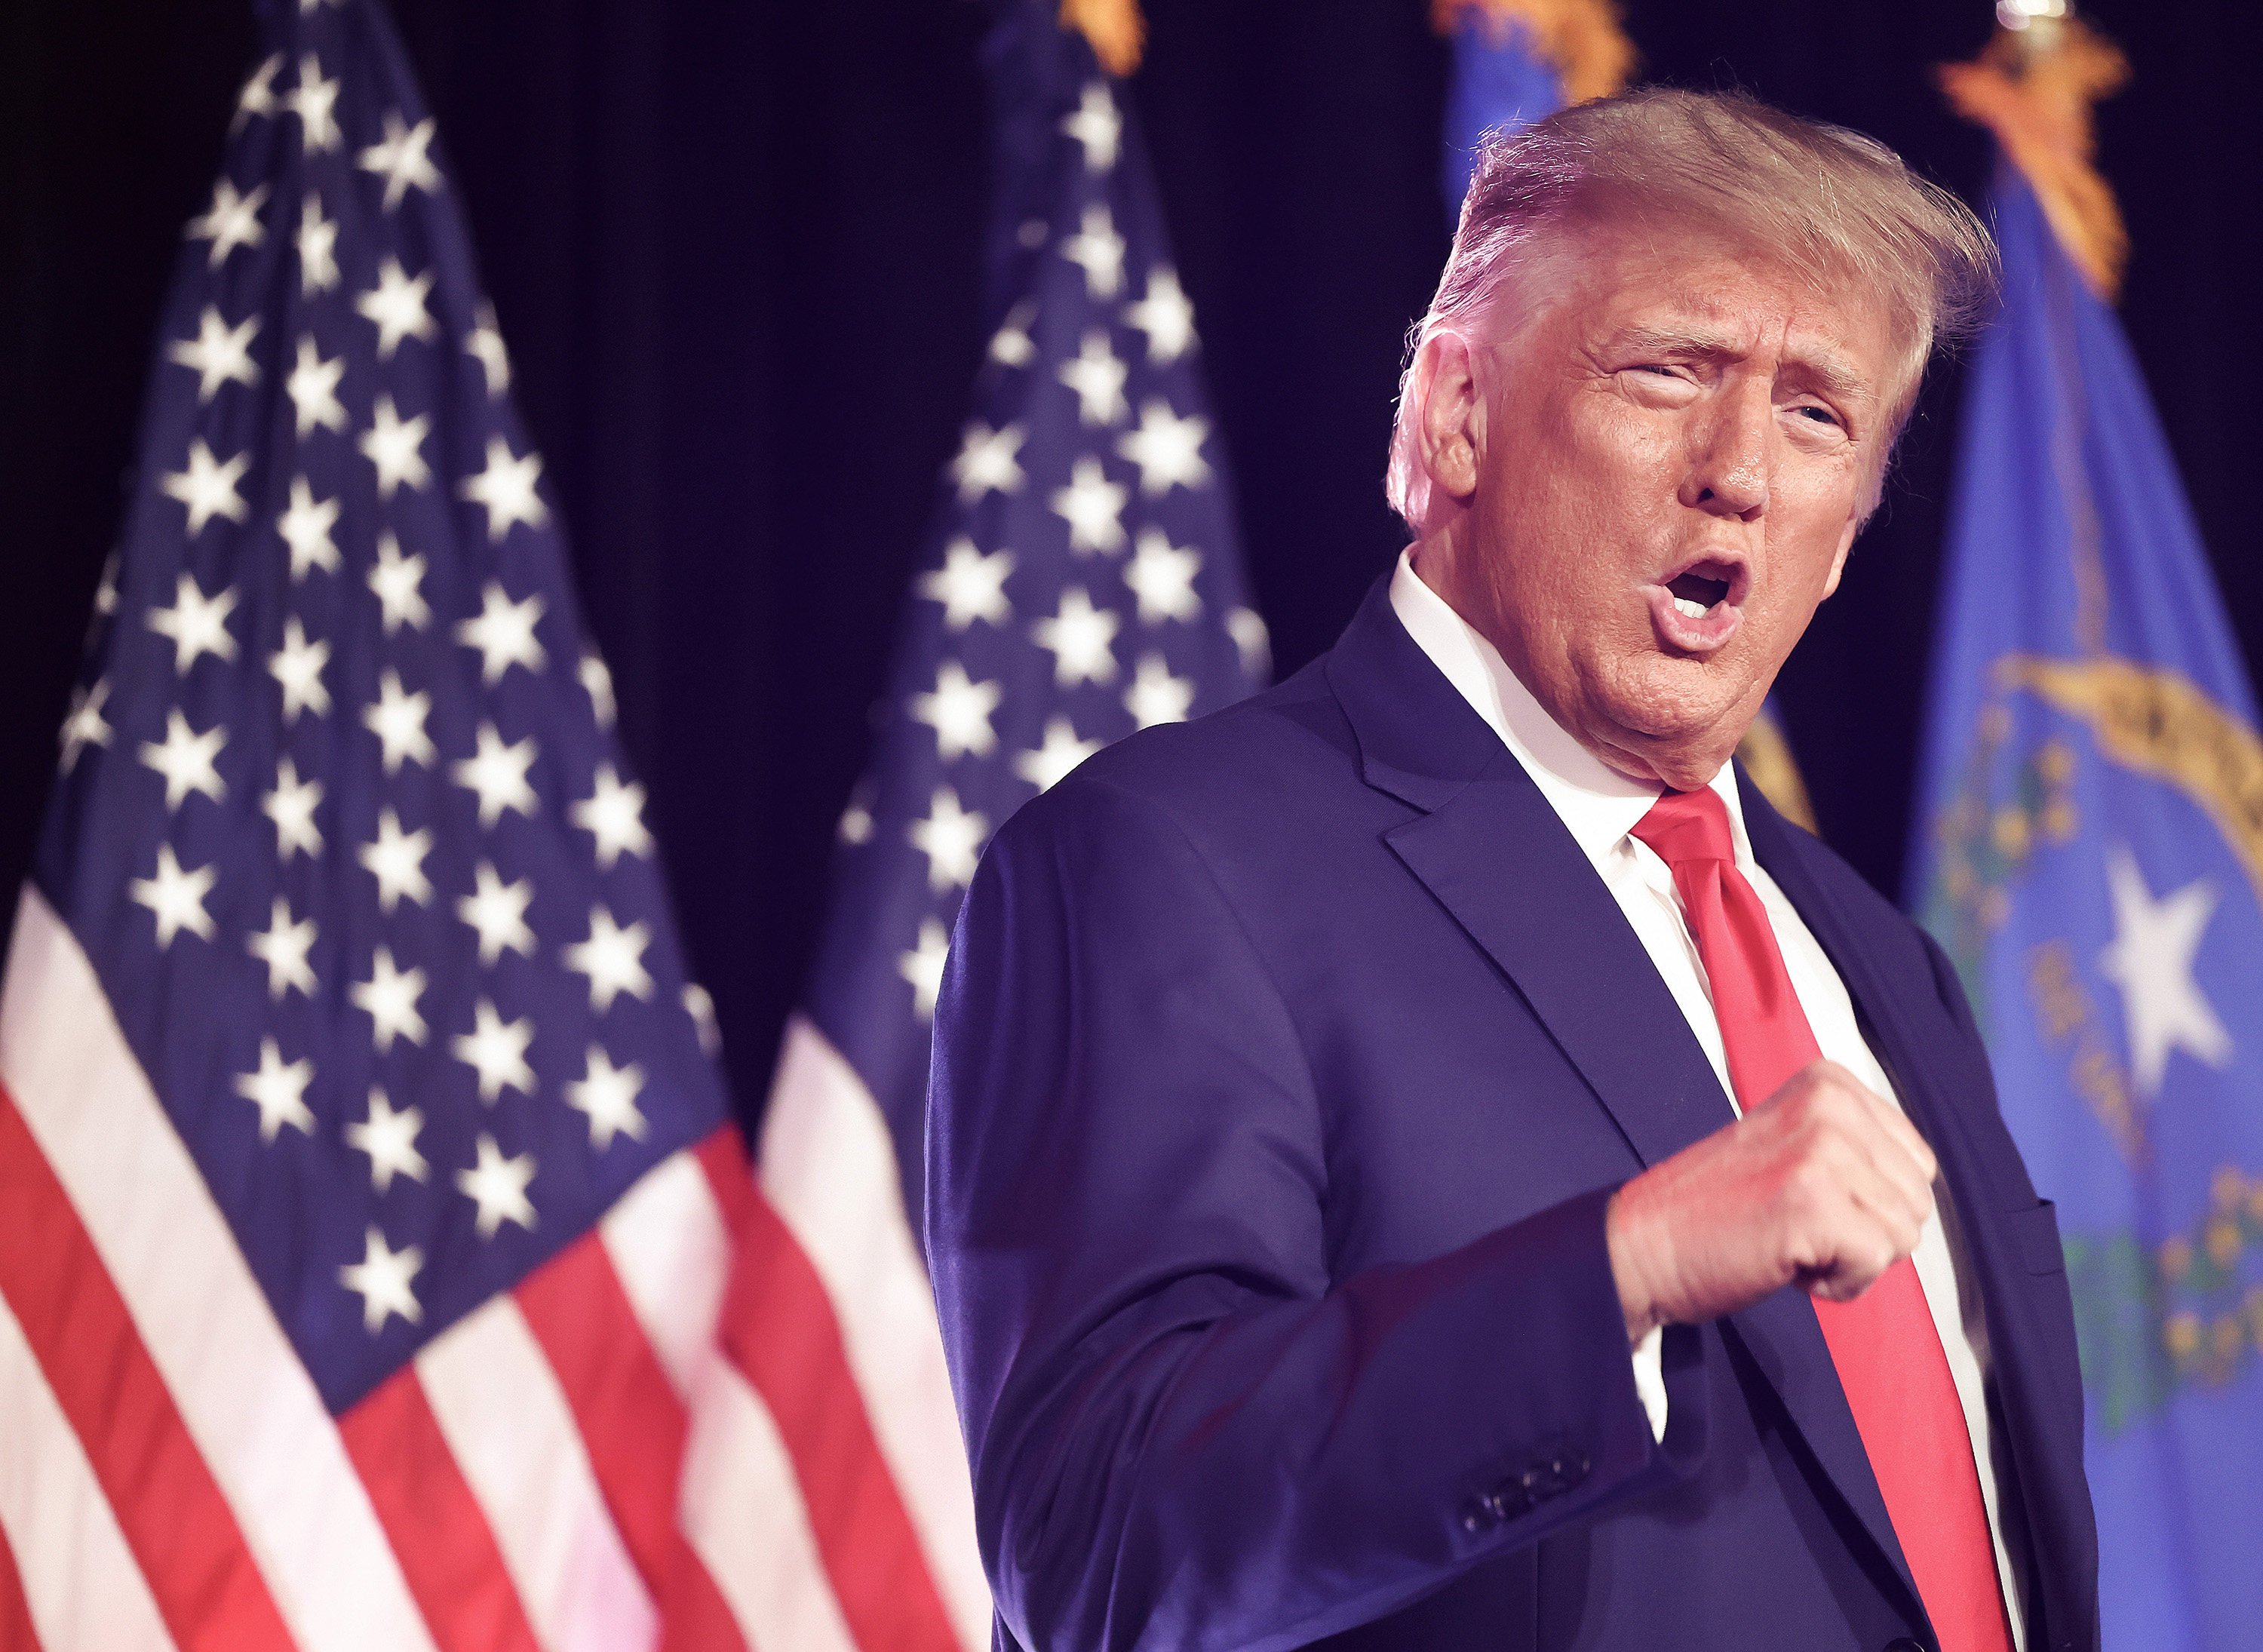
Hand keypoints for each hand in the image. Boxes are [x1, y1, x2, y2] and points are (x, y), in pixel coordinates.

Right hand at [1603, 1059, 1938, 1342]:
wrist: (1643, 1245)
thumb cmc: (1717, 1211)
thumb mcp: (1795, 1145)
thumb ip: (1856, 1147)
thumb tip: (1923, 1186)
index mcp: (1828, 1081)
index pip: (1917, 1161)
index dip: (1869, 1201)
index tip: (1805, 1198)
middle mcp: (1830, 1103)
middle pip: (1918, 1199)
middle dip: (1866, 1231)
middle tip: (1795, 1225)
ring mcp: (1822, 1149)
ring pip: (1903, 1233)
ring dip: (1850, 1258)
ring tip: (1789, 1240)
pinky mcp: (1815, 1202)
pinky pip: (1876, 1262)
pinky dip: (1838, 1283)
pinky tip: (1788, 1263)